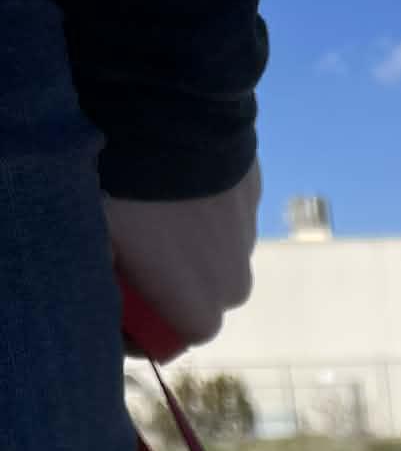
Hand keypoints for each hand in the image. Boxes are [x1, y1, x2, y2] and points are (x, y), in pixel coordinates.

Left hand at [106, 162, 261, 351]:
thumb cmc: (124, 191)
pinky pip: (228, 211)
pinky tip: (178, 174)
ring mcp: (250, 237)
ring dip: (194, 240)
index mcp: (198, 312)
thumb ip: (103, 276)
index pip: (176, 337)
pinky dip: (205, 202)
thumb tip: (103, 279)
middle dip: (175, 281)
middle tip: (138, 248)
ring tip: (157, 203)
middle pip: (204, 295)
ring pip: (220, 252)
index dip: (144, 324)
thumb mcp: (96, 239)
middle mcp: (235, 286)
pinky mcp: (254, 193)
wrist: (168, 113)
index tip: (120, 300)